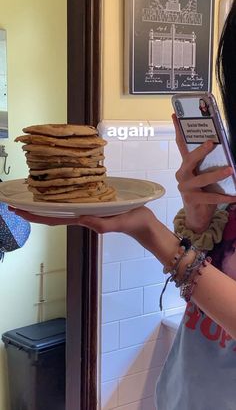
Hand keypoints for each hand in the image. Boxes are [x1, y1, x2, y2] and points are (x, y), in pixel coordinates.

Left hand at [9, 206, 160, 251]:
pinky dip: (59, 196)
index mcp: (83, 219)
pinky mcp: (93, 204)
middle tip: (13, 202)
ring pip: (59, 207)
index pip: (53, 219)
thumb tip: (81, 219)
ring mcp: (86, 209)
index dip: (34, 216)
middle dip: (32, 210)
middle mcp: (81, 215)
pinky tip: (55, 190)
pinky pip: (72, 200)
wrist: (143, 222)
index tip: (17, 212)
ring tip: (28, 195)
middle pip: (51, 213)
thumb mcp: (117, 222)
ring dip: (43, 202)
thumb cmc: (132, 222)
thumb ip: (100, 223)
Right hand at [172, 113, 235, 231]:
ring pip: (200, 179)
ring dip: (216, 174)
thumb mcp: (206, 175)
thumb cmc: (203, 192)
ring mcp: (185, 188)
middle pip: (189, 160)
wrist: (197, 216)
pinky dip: (222, 197)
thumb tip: (226, 154)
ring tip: (230, 170)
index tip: (175, 115)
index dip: (178, 130)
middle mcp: (182, 175)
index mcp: (186, 166)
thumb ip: (210, 164)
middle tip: (212, 143)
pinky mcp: (191, 200)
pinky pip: (208, 196)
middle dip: (200, 151)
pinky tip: (233, 197)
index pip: (181, 145)